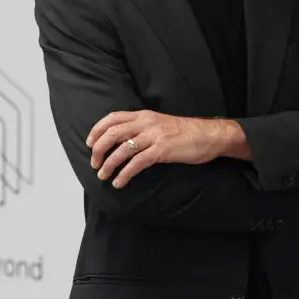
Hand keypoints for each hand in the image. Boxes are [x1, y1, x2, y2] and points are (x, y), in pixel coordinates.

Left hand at [86, 110, 226, 188]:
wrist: (209, 135)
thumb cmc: (184, 132)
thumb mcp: (159, 123)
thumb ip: (142, 127)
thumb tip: (122, 140)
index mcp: (143, 115)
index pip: (112, 118)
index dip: (97, 130)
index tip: (89, 143)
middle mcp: (145, 123)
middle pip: (112, 133)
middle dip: (98, 149)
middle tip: (94, 163)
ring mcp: (153, 136)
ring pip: (122, 150)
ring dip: (109, 165)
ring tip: (103, 176)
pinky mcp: (161, 150)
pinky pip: (137, 163)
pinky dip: (124, 174)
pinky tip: (119, 182)